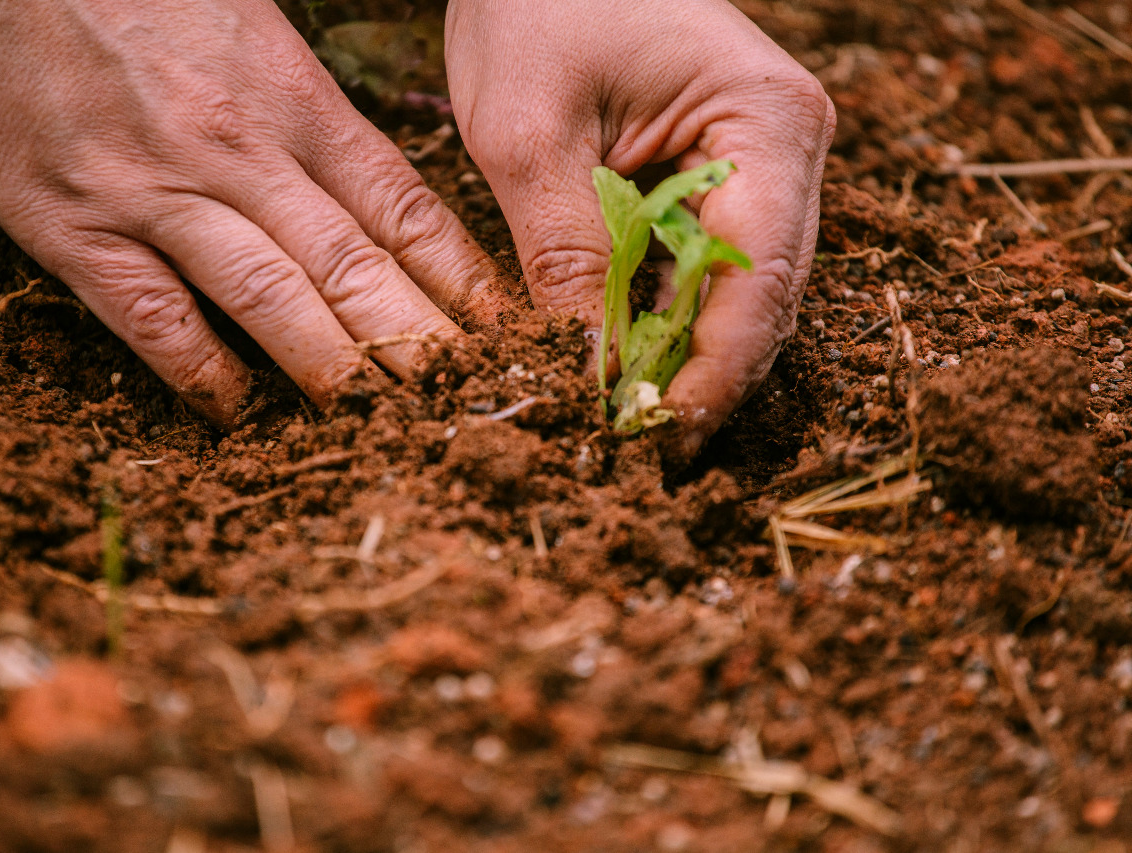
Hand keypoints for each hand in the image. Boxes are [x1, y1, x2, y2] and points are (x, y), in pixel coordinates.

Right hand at [0, 0, 509, 424]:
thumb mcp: (244, 22)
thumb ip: (305, 110)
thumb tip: (363, 189)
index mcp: (290, 99)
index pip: (404, 209)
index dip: (464, 284)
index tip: (505, 339)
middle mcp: (238, 150)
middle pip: (357, 268)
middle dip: (424, 346)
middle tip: (473, 409)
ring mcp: (155, 190)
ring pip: (271, 299)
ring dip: (333, 370)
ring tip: (380, 427)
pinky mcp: (70, 223)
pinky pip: (152, 317)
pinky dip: (200, 371)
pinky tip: (236, 414)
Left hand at [445, 0, 833, 457]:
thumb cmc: (534, 4)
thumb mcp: (529, 134)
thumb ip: (566, 254)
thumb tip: (588, 374)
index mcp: (768, 120)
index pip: (760, 275)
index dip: (717, 370)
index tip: (663, 435)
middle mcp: (788, 150)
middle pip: (763, 298)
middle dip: (701, 376)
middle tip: (637, 447)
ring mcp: (762, 167)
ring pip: (736, 294)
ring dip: (682, 356)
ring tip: (624, 417)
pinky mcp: (721, 180)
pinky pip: (703, 270)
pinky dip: (665, 318)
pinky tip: (621, 358)